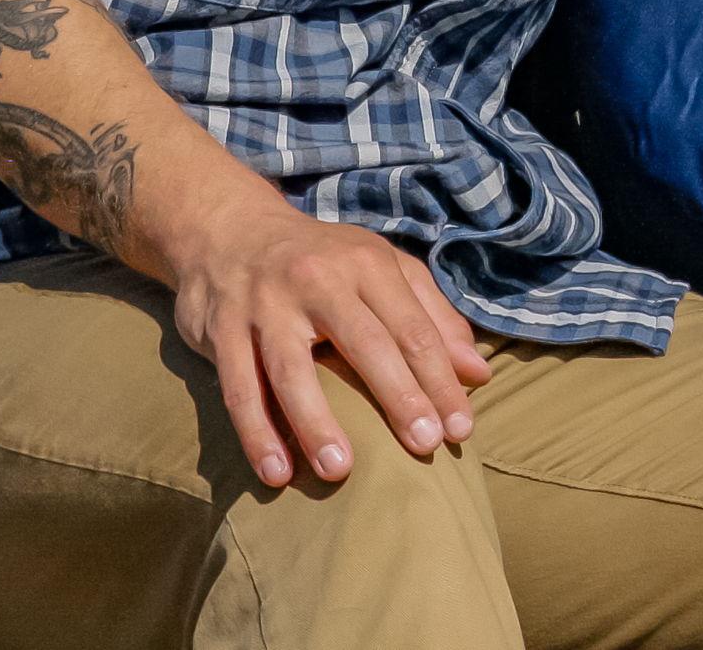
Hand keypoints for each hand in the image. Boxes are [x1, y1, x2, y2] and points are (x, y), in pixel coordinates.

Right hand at [167, 189, 491, 487]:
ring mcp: (266, 304)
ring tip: (340, 472)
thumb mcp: (382, 268)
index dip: (439, 378)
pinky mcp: (223, 329)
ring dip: (316, 423)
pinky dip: (257, 432)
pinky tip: (276, 472)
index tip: (460, 430)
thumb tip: (479, 374)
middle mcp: (318, 278)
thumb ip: (432, 317)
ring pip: (292, 369)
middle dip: (397, 396)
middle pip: (364, 342)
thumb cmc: (324, 259)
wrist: (233, 229)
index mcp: (366, 263)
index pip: (411, 326)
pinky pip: (239, 387)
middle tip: (424, 446)